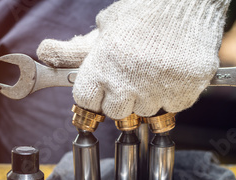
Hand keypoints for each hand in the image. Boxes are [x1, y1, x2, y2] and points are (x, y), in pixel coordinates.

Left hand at [37, 0, 229, 118]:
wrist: (191, 0)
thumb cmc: (145, 10)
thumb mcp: (105, 27)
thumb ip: (74, 50)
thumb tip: (43, 52)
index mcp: (102, 66)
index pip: (86, 102)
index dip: (94, 95)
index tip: (102, 88)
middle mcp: (128, 82)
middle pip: (116, 112)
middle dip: (121, 98)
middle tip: (132, 75)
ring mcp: (157, 90)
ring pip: (146, 112)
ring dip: (148, 97)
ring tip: (155, 68)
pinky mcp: (185, 92)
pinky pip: (173, 107)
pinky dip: (174, 95)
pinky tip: (173, 71)